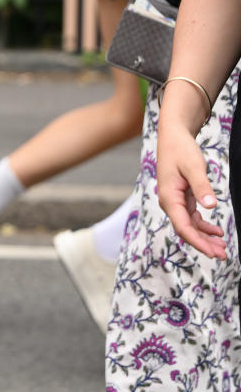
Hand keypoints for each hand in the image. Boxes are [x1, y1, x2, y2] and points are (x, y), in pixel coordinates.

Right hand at [156, 122, 225, 257]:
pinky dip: (204, 226)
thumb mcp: (194, 167)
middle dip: (204, 244)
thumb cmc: (181, 149)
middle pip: (186, 230)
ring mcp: (175, 201)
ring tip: (222, 247)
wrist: (173, 136)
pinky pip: (192, 217)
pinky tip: (216, 231)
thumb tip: (211, 206)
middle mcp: (170, 203)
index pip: (183, 227)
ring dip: (205, 237)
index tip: (212, 252)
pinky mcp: (182, 198)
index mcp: (169, 198)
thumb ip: (202, 187)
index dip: (198, 242)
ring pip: (190, 226)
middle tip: (222, 255)